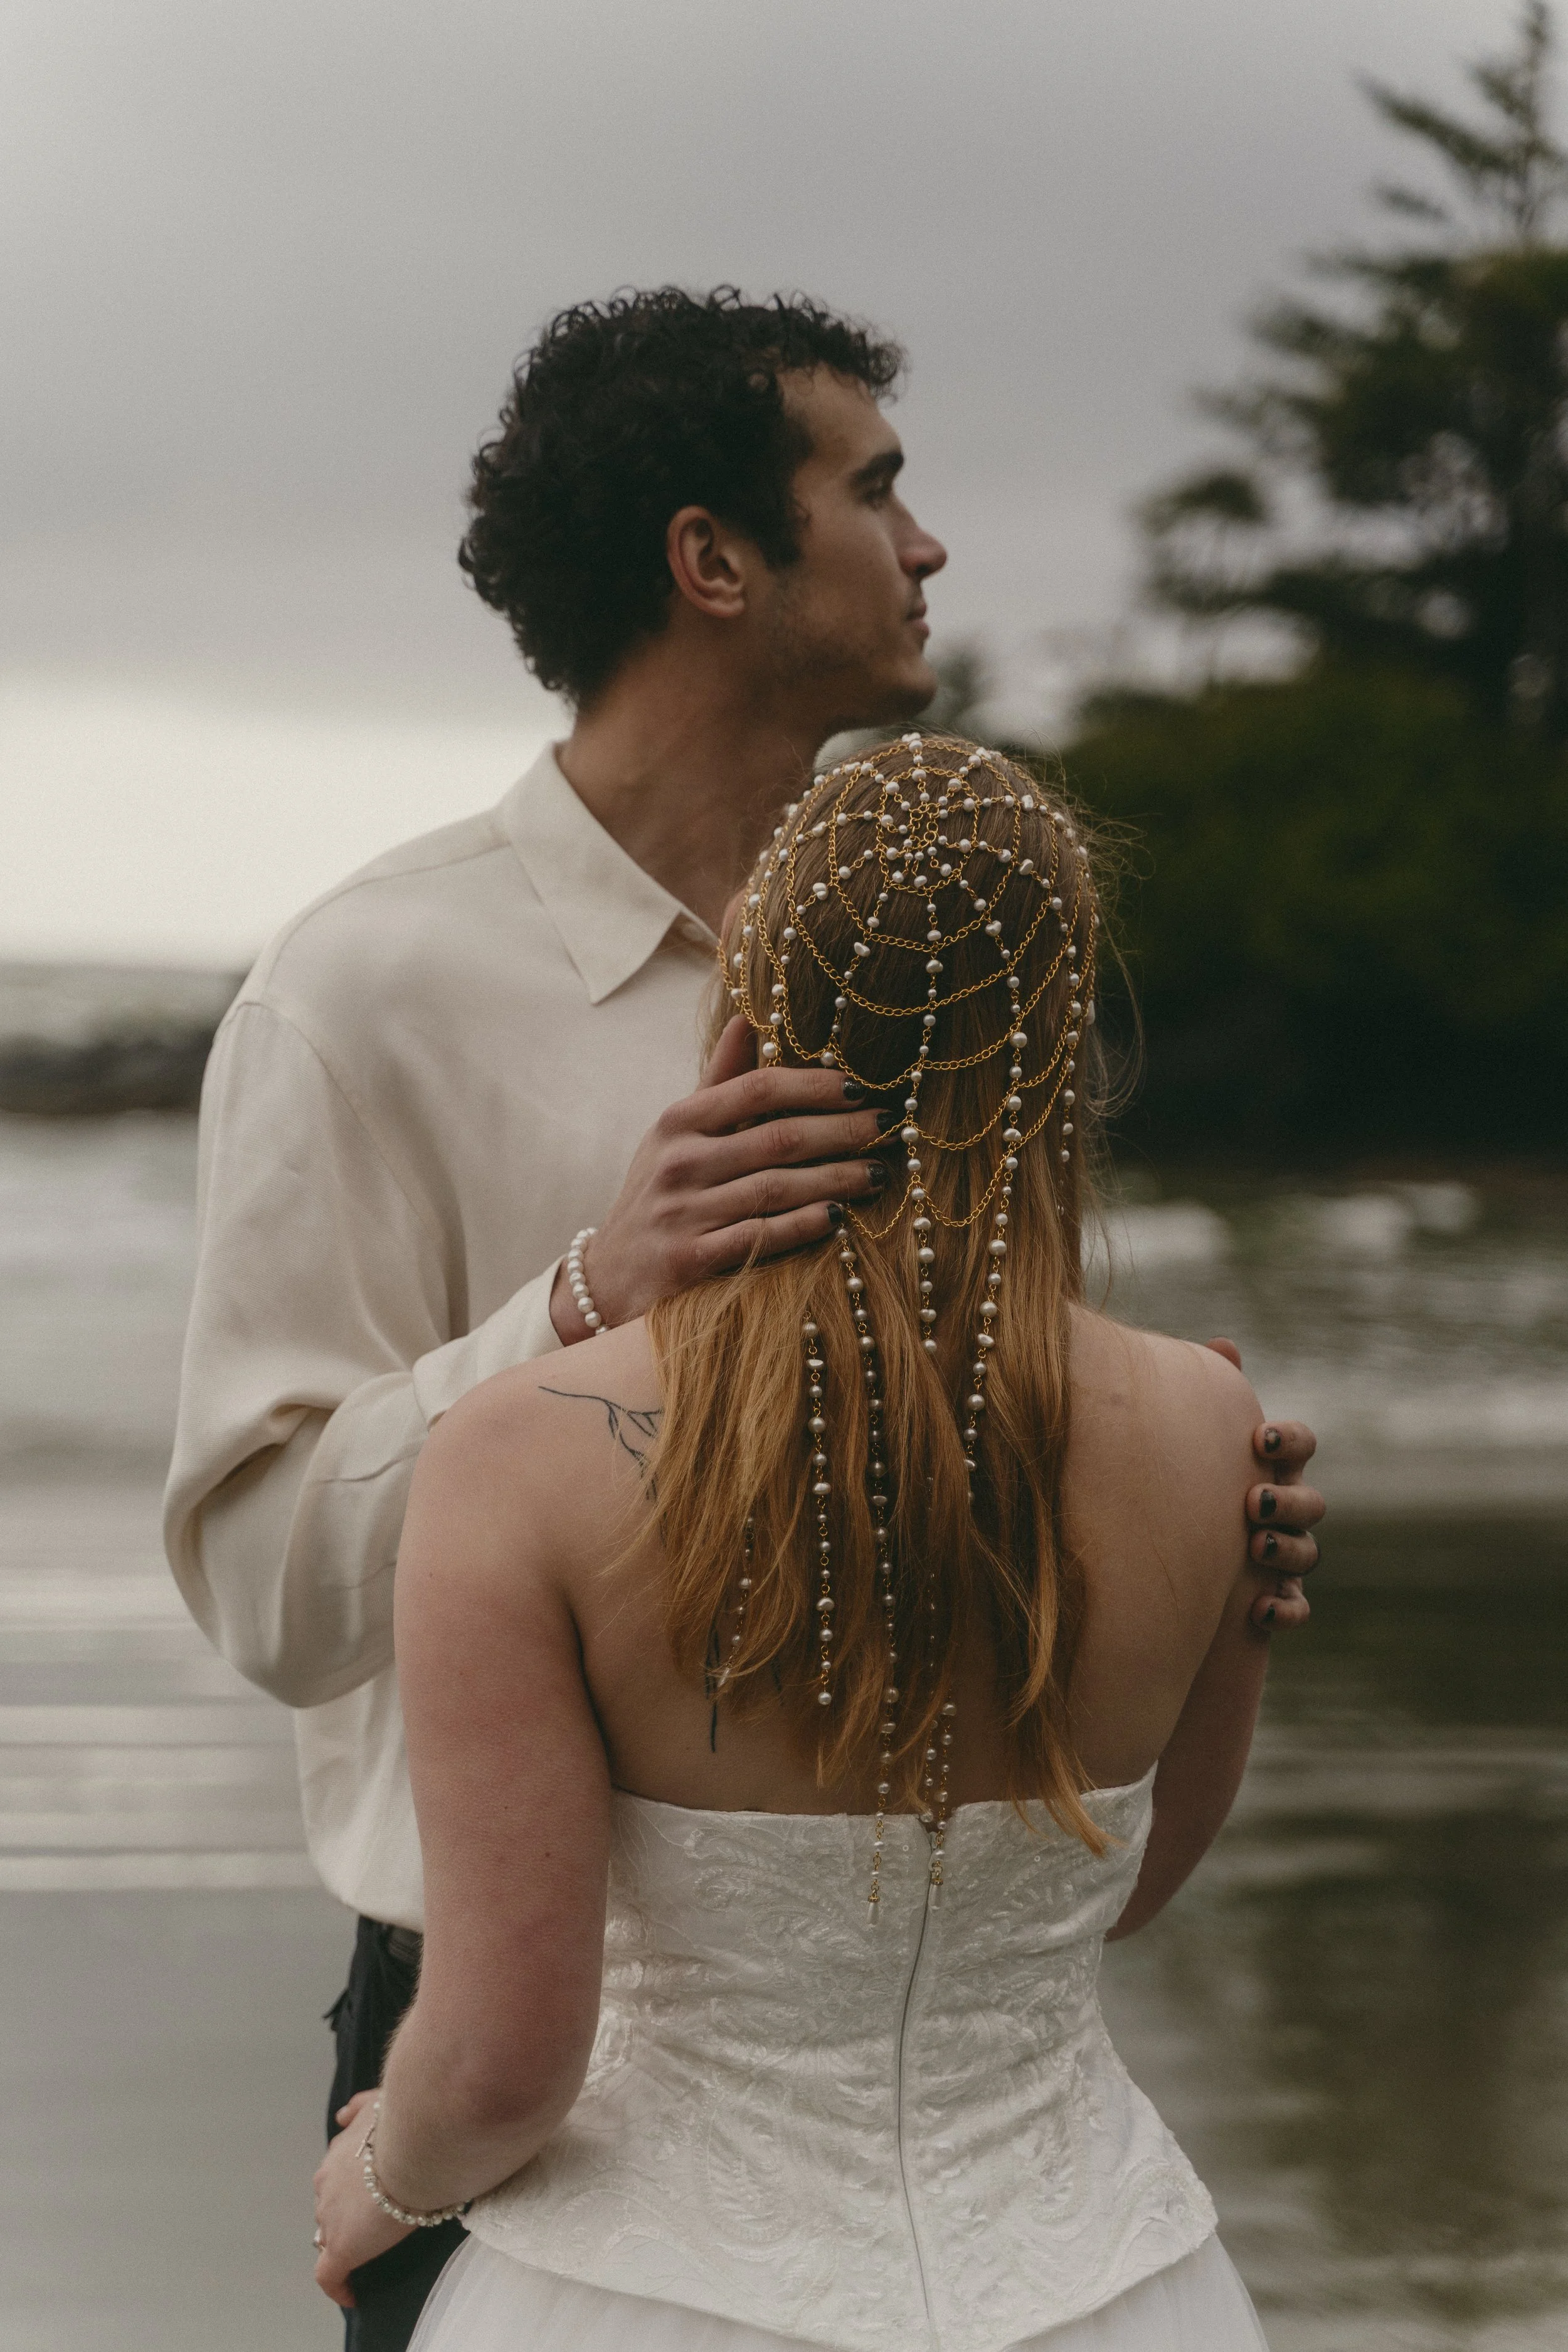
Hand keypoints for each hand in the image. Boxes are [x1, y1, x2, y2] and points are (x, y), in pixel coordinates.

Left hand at [312, 2090, 411, 2308]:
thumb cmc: (406, 2120)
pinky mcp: (342, 2248)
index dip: (350, 2188)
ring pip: (330, 2236)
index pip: (335, 2177)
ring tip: (371, 2251)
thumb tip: (342, 2114)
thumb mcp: (380, 2101)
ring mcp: (331, 2217)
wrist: (417, 2142)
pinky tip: (350, 2295)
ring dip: (347, 2241)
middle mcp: (327, 2184)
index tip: (367, 2194)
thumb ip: (359, 2107)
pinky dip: (337, 2287)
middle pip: (330, 2206)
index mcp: (339, 2153)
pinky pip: (329, 2276)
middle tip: (376, 2220)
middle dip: (347, 2214)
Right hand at [551, 1016, 891, 1340]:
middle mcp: (679, 1162)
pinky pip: (760, 1237)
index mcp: (678, 1121)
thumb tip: (747, 1018)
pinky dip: (804, 1225)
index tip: (863, 1087)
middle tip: (890, 1128)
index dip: (817, 1085)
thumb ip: (718, 1082)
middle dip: (843, 1131)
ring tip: (880, 1172)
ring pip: (777, 1188)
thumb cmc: (659, 1196)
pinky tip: (840, 1217)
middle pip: (778, 1137)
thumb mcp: (676, 1135)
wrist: (608, 1279)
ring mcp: (683, 1213)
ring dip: (837, 1178)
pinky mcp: (689, 1261)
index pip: (758, 1089)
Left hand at [1204, 1338, 1321, 1632]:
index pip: (1300, 1444)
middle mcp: (1283, 1511)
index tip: (1260, 1438)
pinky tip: (1260, 1609)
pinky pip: (1296, 1609)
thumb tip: (1224, 1344)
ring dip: (1286, 1549)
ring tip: (1254, 1546)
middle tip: (1253, 1500)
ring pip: (1308, 1554)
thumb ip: (1204, 1394)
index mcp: (1267, 1465)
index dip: (1291, 1439)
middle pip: (1312, 1502)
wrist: (1153, 1568)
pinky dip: (1286, 1609)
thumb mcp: (1187, 1443)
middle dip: (1289, 1500)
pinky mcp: (1272, 1603)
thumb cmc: (1176, 1487)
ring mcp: (1281, 1559)